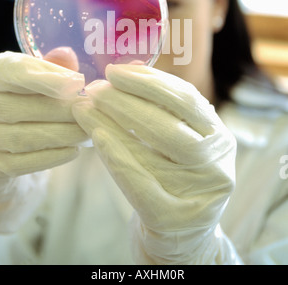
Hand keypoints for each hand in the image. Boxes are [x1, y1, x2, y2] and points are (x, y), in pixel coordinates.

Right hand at [0, 51, 88, 232]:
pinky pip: (21, 163)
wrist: (6, 136)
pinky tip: (74, 149)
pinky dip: (51, 156)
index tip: (78, 82)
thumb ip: (52, 66)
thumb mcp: (38, 76)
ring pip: (22, 137)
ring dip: (61, 135)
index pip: (12, 71)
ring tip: (88, 131)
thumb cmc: (29, 97)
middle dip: (61, 110)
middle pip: (20, 107)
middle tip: (91, 110)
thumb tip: (67, 56)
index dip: (45, 78)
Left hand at [73, 64, 236, 263]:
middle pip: (170, 123)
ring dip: (115, 122)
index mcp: (218, 135)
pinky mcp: (173, 218)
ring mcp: (199, 193)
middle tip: (95, 88)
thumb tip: (129, 68)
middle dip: (128, 100)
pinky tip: (95, 137)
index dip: (149, 81)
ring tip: (85, 107)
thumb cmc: (173, 178)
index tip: (114, 71)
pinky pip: (140, 182)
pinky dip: (116, 155)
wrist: (182, 236)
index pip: (185, 99)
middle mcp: (216, 163)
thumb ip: (161, 108)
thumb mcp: (178, 141)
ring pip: (155, 150)